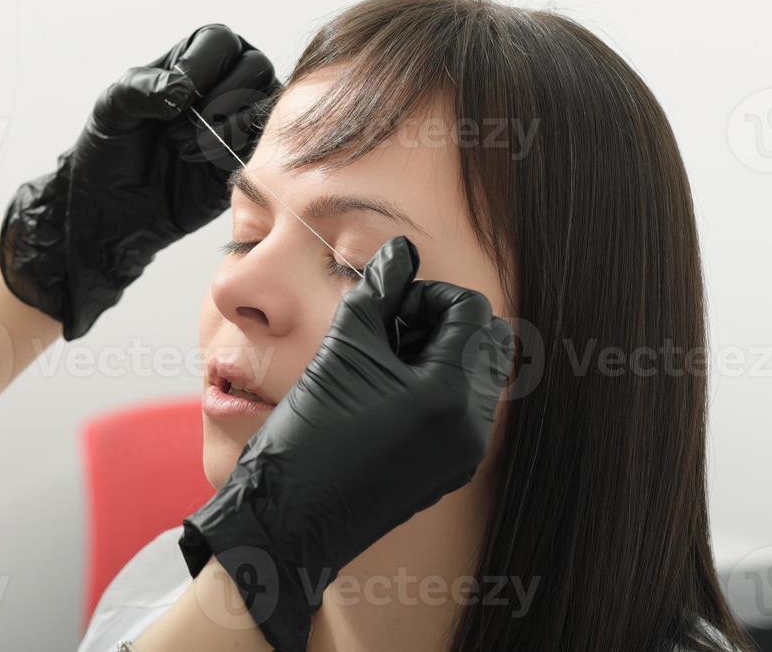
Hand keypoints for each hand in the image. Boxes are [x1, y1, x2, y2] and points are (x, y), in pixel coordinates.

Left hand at [0, 24, 276, 339]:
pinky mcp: (247, 158)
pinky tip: (198, 161)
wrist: (111, 208)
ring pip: (264, 104)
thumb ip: (141, 88)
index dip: (200, 66)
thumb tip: (181, 90)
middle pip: (254, 66)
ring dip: (226, 125)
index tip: (172, 100)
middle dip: (218, 98)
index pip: (219, 41)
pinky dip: (232, 149)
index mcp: (192, 61)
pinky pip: (264, 143)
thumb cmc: (110, 150)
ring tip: (183, 147)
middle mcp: (223, 84)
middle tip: (178, 128)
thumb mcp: (112, 108)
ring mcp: (239, 121)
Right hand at [178, 237, 515, 649]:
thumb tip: (400, 253)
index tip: (383, 305)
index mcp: (453, 396)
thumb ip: (377, 293)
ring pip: (474, 376)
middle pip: (484, 343)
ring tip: (378, 357)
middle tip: (387, 327)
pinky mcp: (444, 470)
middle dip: (441, 321)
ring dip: (435, 352)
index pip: (472, 312)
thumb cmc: (308, 435)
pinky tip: (379, 388)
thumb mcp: (342, 351)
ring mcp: (462, 454)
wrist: (287, 519)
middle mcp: (471, 428)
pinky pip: (459, 410)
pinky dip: (430, 386)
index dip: (426, 294)